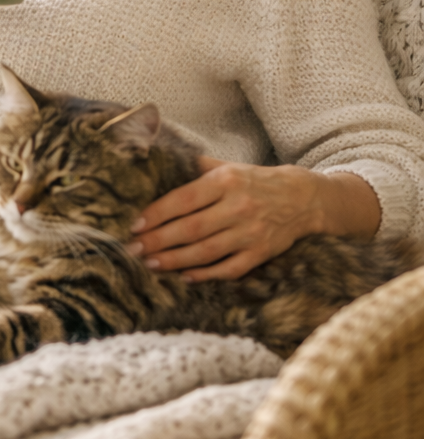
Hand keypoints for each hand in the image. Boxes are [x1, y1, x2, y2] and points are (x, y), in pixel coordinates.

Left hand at [128, 159, 329, 281]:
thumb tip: (162, 161)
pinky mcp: (261, 254)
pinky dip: (206, 275)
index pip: (184, 199)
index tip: (135, 224)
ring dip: (175, 260)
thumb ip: (198, 167)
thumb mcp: (230, 166)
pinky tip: (185, 276)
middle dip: (158, 241)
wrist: (304, 198)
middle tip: (133, 249)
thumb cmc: (257, 181)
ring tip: (151, 263)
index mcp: (226, 182)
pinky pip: (229, 269)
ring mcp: (250, 233)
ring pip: (206, 252)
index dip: (157, 213)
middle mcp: (238, 207)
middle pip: (190, 229)